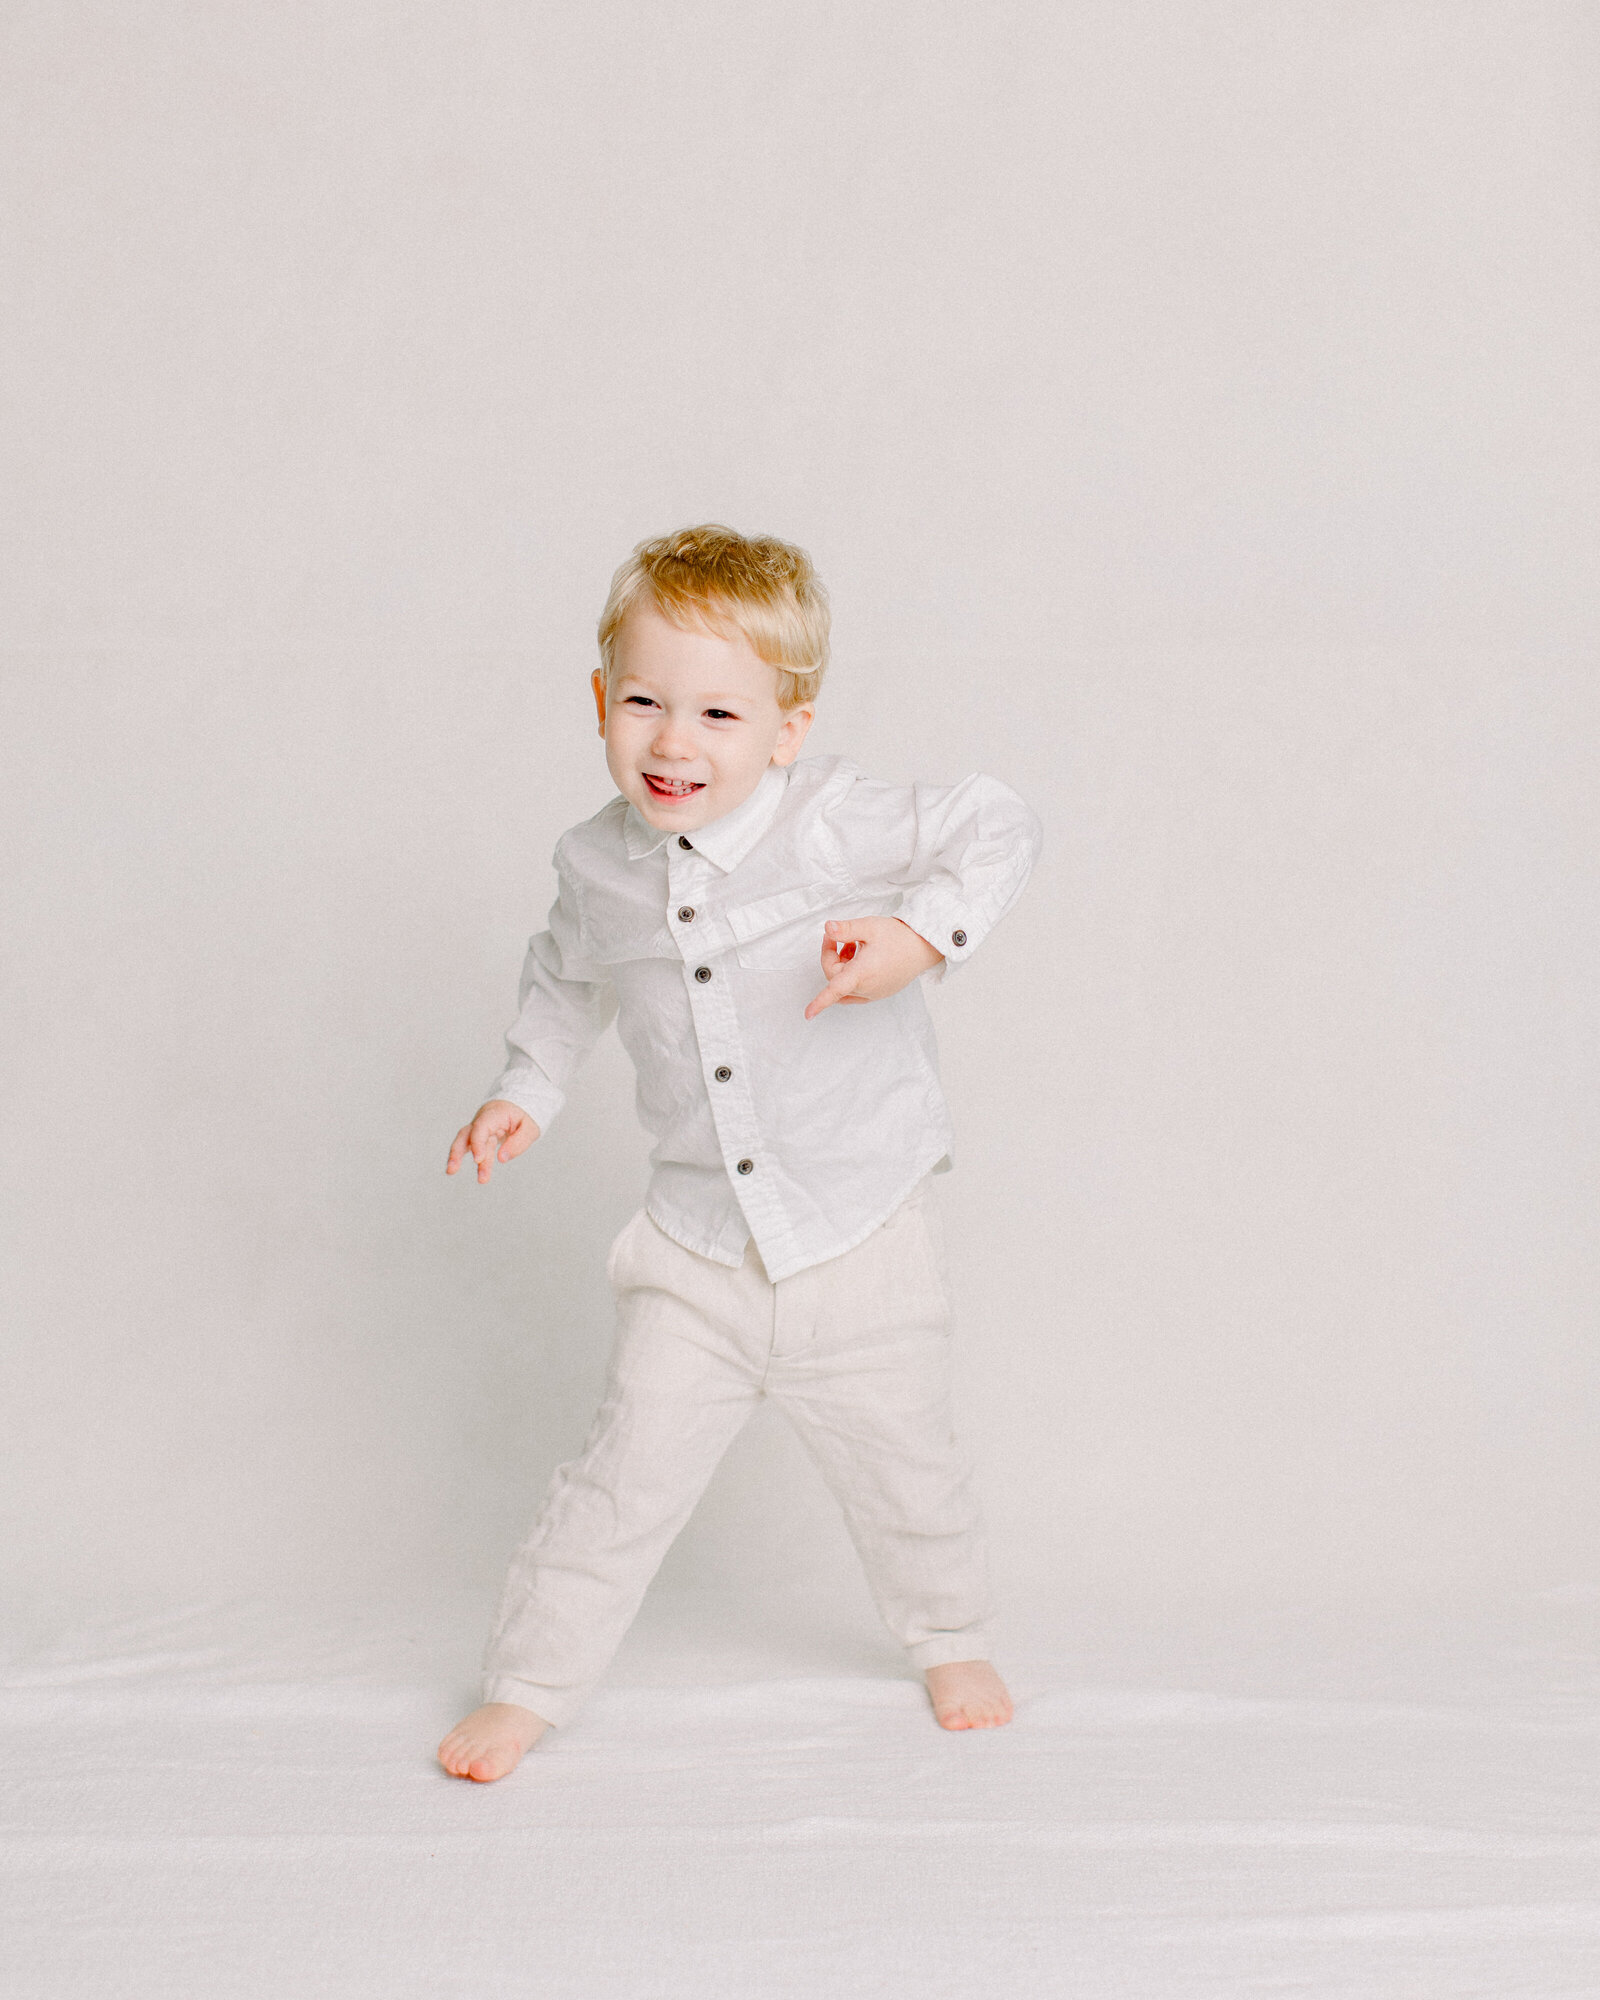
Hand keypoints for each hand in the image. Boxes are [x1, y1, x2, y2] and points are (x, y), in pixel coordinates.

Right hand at [446, 1100, 539, 1182]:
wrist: (519, 1106)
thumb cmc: (524, 1116)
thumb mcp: (530, 1128)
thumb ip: (518, 1143)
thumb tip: (502, 1158)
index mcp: (495, 1113)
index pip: (480, 1127)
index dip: (477, 1143)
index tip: (477, 1160)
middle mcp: (483, 1120)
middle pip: (465, 1134)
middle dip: (457, 1151)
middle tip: (452, 1168)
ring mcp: (481, 1129)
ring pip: (467, 1143)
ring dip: (460, 1158)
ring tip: (452, 1173)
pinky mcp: (482, 1138)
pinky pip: (477, 1149)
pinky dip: (477, 1161)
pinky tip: (478, 1175)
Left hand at [804, 918, 943, 1019]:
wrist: (925, 947)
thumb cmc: (899, 937)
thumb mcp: (870, 927)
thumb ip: (846, 929)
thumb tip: (827, 928)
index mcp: (862, 973)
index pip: (835, 990)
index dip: (819, 1002)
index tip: (808, 1014)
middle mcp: (867, 987)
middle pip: (835, 978)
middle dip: (831, 957)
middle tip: (838, 936)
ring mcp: (874, 993)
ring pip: (845, 985)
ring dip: (841, 966)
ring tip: (853, 945)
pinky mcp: (881, 992)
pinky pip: (857, 990)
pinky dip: (851, 975)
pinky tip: (860, 957)